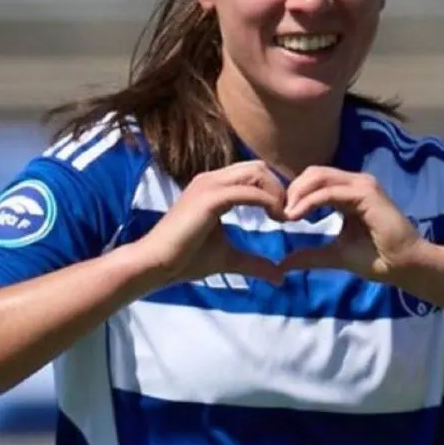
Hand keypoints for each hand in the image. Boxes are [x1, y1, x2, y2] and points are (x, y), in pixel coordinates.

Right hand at [133, 160, 286, 286]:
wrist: (156, 264)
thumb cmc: (186, 259)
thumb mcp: (228, 259)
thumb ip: (254, 263)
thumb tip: (279, 276)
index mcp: (214, 186)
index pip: (253, 173)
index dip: (273, 190)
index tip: (284, 216)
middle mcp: (212, 179)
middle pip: (258, 167)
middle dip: (279, 188)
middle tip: (287, 215)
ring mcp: (209, 185)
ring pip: (256, 172)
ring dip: (276, 192)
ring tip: (283, 217)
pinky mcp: (210, 198)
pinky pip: (248, 191)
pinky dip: (268, 201)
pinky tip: (275, 219)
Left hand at [280, 166, 427, 283]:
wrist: (403, 266)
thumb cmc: (376, 258)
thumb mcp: (334, 255)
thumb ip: (310, 255)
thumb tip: (282, 264)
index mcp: (348, 193)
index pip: (314, 181)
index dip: (294, 194)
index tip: (280, 216)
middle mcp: (355, 183)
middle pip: (314, 173)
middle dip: (292, 190)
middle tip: (279, 214)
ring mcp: (362, 184)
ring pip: (319, 177)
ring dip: (298, 194)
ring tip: (286, 214)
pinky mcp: (366, 193)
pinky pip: (329, 192)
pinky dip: (309, 202)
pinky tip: (296, 215)